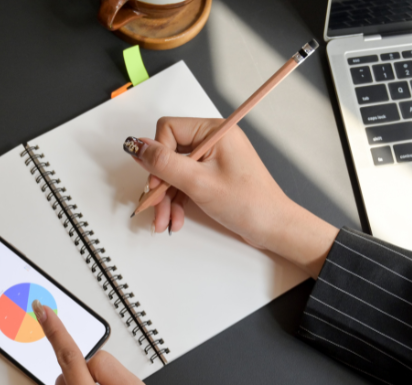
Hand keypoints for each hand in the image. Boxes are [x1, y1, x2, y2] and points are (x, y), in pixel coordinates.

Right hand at [124, 117, 337, 278]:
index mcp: (215, 130)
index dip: (157, 155)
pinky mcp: (213, 176)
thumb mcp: (199, 183)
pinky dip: (177, 201)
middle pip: (169, 154)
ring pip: (175, 172)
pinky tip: (175, 219)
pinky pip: (185, 183)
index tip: (155, 182)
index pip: (169, 129)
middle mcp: (214, 140)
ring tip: (164, 221)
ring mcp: (213, 159)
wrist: (273, 227)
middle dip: (160, 184)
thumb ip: (165, 163)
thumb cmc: (249, 203)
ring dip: (166, 198)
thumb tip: (137, 145)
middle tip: (155, 206)